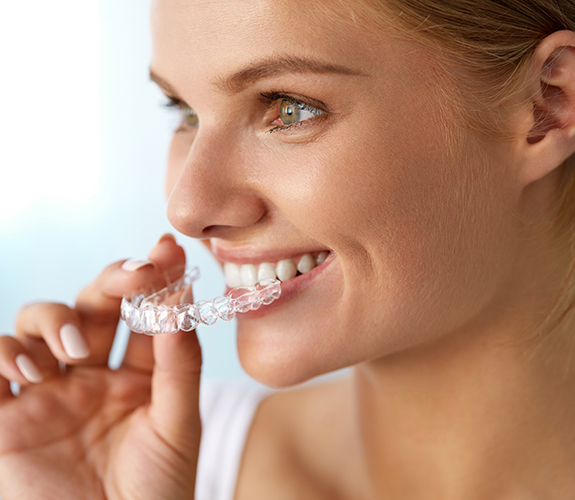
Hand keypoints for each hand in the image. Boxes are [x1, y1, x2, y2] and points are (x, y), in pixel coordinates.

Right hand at [0, 235, 201, 499]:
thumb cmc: (156, 494)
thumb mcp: (178, 426)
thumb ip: (179, 364)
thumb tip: (181, 299)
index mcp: (136, 377)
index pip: (143, 314)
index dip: (156, 279)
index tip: (168, 249)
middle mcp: (90, 377)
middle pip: (93, 305)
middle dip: (112, 281)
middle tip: (134, 277)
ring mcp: (46, 394)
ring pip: (38, 323)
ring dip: (55, 321)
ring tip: (76, 353)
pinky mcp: (4, 420)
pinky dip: (1, 353)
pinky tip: (28, 371)